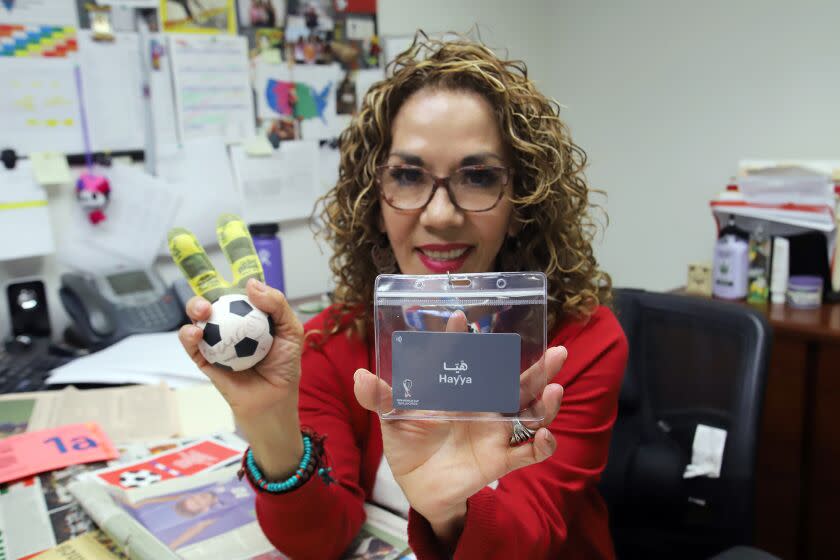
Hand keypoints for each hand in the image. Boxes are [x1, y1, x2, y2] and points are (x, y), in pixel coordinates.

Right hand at [170, 215, 303, 475]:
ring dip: (195, 306)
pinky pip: (191, 342)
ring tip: (202, 310)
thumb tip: (249, 283)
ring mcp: (216, 338)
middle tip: (182, 243)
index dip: (233, 250)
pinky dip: (189, 335)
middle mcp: (232, 320)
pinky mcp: (204, 359)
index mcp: (253, 310)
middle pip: (210, 287)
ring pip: (197, 313)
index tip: (225, 223)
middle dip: (194, 263)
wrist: (274, 404)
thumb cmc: (286, 367)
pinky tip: (196, 331)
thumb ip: (277, 305)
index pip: (241, 275)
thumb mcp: (292, 332)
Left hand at [353, 311, 565, 536]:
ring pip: (530, 414)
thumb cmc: (408, 442)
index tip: (459, 317)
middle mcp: (484, 404)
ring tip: (555, 390)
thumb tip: (359, 376)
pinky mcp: (498, 460)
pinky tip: (544, 437)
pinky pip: (525, 454)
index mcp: (460, 388)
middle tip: (557, 351)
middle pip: (518, 382)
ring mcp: (494, 432)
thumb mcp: (393, 418)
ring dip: (546, 403)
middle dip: (540, 367)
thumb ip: (380, 397)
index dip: (462, 337)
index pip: (467, 357)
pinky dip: (540, 446)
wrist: (416, 484)